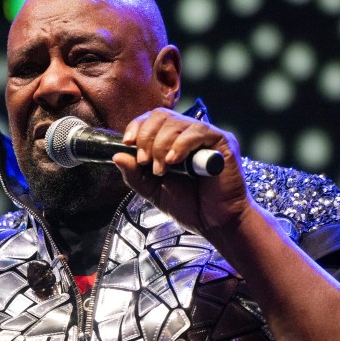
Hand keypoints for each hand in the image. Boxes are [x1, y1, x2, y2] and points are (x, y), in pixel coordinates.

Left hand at [112, 108, 250, 244]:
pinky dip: (181, 144)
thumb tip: (117, 156)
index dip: (137, 126)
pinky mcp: (222, 142)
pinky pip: (198, 131)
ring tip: (161, 169)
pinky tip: (174, 161)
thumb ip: (136, 175)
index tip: (128, 143)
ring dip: (161, 145)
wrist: (215, 224)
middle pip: (161, 116)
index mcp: (172, 142)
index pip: (152, 119)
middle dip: (147, 137)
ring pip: (177, 123)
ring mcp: (206, 137)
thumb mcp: (153, 191)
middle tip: (145, 162)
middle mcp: (189, 134)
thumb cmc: (190, 206)